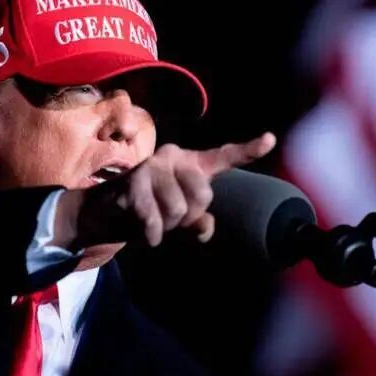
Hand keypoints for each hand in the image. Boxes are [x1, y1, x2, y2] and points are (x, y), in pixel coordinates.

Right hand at [54, 132, 276, 249]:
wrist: (104, 214)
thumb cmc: (147, 212)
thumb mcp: (177, 220)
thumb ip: (198, 223)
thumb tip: (206, 228)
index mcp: (188, 163)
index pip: (222, 157)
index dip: (248, 150)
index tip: (271, 139)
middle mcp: (172, 157)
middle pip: (203, 195)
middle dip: (188, 217)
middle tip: (167, 218)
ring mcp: (151, 168)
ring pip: (179, 210)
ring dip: (166, 227)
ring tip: (151, 220)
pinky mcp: (132, 185)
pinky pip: (155, 222)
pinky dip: (151, 236)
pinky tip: (142, 230)